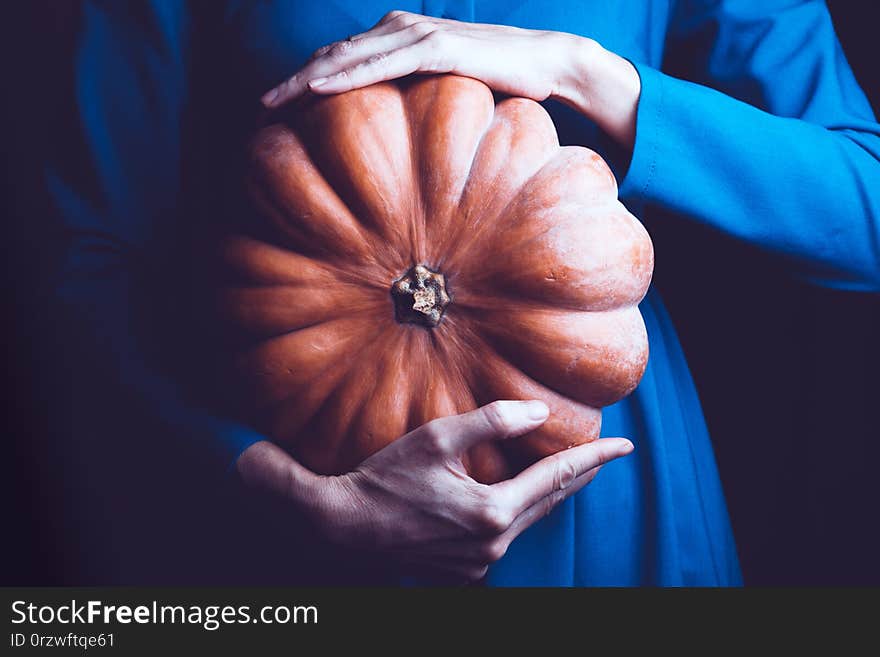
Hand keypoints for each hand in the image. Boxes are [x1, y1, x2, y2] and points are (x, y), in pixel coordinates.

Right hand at [237, 400, 633, 582]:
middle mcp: (493, 545)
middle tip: (605, 455)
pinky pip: (503, 537)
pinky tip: (514, 497)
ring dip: (547, 494)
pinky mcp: (466, 573)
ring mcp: (480, 564)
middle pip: (549, 502)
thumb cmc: (387, 477)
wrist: (345, 526)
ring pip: (527, 521)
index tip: (624, 445)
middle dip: (578, 476)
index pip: (557, 478)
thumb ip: (492, 421)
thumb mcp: (438, 438)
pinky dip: (516, 513)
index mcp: (492, 512)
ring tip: (566, 471)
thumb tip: (540, 413)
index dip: (594, 458)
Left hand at [260, 10, 640, 148]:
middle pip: (333, 54)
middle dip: (293, 80)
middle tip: (262, 105)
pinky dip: (346, 74)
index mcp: (397, 38)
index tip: (278, 106)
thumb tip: (393, 136)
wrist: (544, 63)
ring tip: (273, 100)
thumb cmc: (494, 81)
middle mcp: (399, 29)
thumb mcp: (443, 91)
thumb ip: (413, 100)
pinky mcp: (435, 48)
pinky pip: (381, 62)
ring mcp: (416, 35)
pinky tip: (317, 89)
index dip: (305, 79)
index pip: (341, 58)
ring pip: (347, 55)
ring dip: (306, 78)